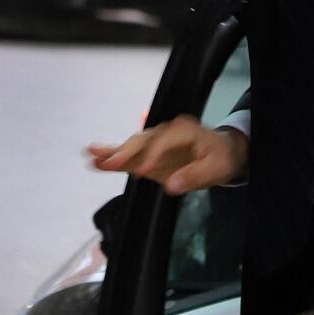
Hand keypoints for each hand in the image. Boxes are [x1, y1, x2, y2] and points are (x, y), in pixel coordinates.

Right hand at [86, 114, 248, 194]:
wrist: (222, 152)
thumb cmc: (220, 158)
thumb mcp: (215, 167)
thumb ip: (194, 175)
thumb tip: (172, 184)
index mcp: (183, 130)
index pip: (164, 140)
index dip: (153, 155)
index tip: (143, 171)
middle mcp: (165, 132)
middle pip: (142, 140)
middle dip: (124, 151)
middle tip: (107, 162)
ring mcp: (155, 143)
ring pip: (132, 146)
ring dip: (113, 153)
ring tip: (91, 155)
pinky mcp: (148, 155)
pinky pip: (129, 157)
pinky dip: (113, 158)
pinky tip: (95, 159)